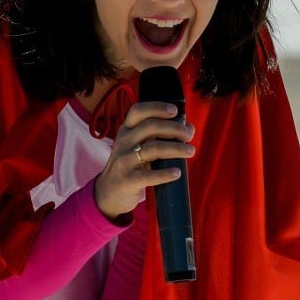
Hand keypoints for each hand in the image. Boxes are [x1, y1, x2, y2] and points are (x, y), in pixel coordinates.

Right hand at [94, 101, 194, 220]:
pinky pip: (148, 175)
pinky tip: (177, 173)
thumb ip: (157, 136)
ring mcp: (124, 160)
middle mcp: (124, 142)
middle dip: (174, 128)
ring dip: (176, 148)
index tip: (175, 111)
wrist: (109, 192)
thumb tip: (188, 128)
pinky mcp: (128, 179)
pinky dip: (165, 174)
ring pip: (153, 148)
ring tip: (191, 151)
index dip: (157, 107)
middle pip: (151, 127)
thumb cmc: (130, 166)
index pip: (138, 111)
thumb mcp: (136, 146)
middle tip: (189, 135)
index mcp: (126, 130)